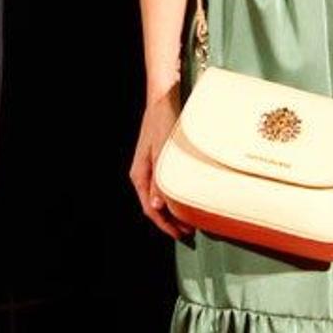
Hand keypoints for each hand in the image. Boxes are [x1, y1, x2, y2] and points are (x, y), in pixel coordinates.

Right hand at [129, 85, 189, 238]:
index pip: (150, 209)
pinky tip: (189, 198)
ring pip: (162, 197)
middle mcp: (144, 173)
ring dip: (175, 210)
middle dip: (171, 222)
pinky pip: (168, 185)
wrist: (165, 97)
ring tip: (192, 220)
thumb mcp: (163, 150)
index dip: (165, 225)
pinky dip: (177, 196)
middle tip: (191, 232)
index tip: (181, 235)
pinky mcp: (162, 160)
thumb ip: (160, 178)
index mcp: (140, 174)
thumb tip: (158, 206)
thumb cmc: (164, 121)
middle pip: (156, 206)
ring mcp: (153, 167)